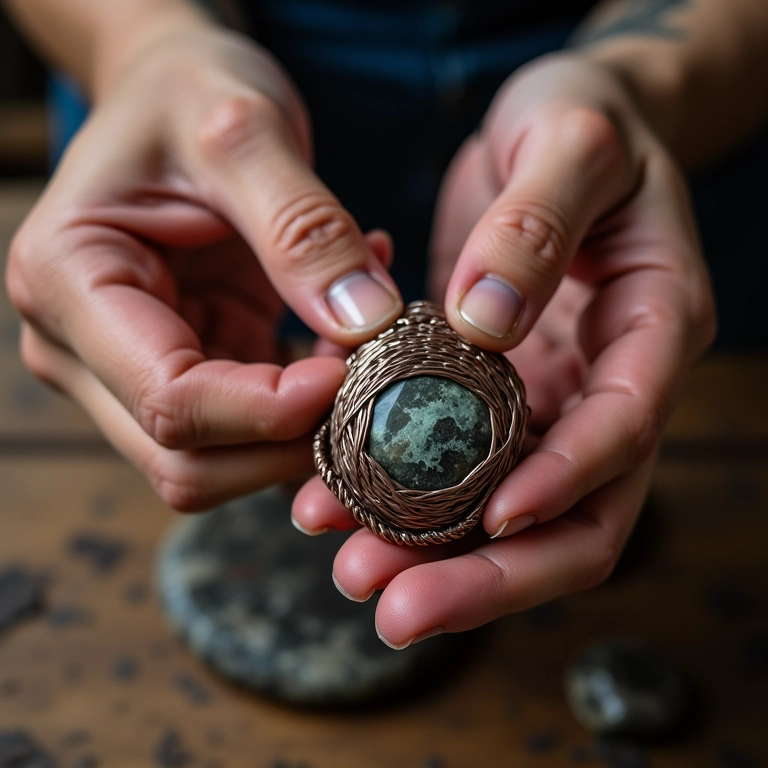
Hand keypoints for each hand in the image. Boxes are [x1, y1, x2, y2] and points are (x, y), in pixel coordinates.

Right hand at [6, 22, 401, 510]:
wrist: (177, 96)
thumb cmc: (189, 94)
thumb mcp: (244, 130)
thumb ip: (302, 228)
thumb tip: (365, 323)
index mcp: (69, 282)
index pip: (170, 400)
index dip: (269, 408)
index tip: (350, 370)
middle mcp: (82, 347)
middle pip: (187, 463)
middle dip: (288, 440)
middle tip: (367, 371)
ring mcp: (132, 370)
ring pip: (221, 463)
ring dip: (304, 428)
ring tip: (361, 333)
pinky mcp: (189, 370)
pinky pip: (252, 425)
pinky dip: (310, 399)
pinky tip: (345, 328)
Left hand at [293, 53, 714, 647]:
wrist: (552, 127)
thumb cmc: (580, 121)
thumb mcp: (570, 142)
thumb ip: (538, 225)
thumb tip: (488, 319)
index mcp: (654, 327)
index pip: (625, 430)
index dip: (566, 482)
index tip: (494, 518)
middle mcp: (605, 383)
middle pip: (570, 515)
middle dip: (490, 574)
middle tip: (397, 608)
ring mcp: (547, 398)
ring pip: (502, 510)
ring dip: (430, 552)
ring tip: (348, 566)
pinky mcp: (492, 394)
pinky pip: (449, 463)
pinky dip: (394, 489)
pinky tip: (329, 499)